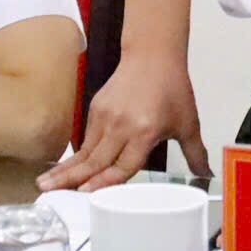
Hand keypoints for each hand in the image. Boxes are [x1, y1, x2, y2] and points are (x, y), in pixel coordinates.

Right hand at [37, 49, 207, 191]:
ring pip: (85, 150)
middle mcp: (122, 125)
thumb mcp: (187, 122)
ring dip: (65, 169)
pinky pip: (86, 138)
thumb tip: (206, 174)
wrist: (153, 55)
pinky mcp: (96, 108)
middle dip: (71, 180)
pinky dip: (76, 154)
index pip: (122, 166)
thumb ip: (195, 153)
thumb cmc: (171, 88)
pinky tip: (64, 168)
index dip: (103, 182)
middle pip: (95, 160)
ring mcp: (106, 115)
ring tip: (45, 183)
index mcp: (145, 131)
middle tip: (49, 193)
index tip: (85, 194)